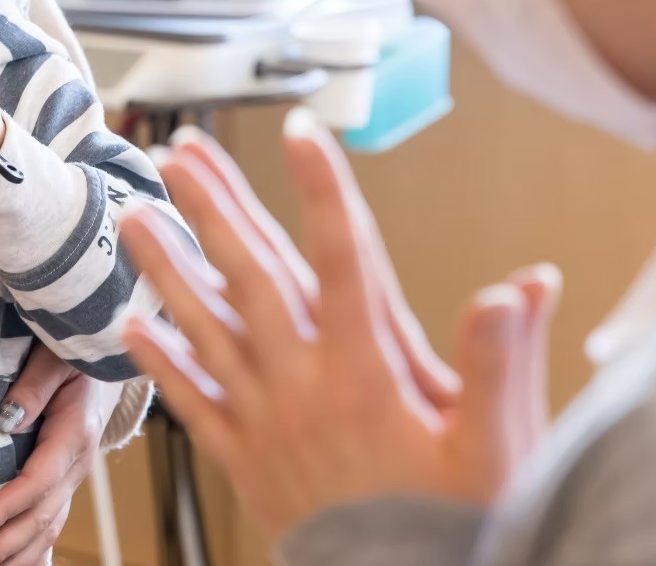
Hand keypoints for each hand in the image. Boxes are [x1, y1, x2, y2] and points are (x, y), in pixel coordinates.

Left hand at [0, 345, 116, 565]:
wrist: (104, 355)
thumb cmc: (73, 351)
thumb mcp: (56, 356)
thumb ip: (34, 384)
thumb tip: (7, 419)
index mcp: (75, 434)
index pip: (38, 481)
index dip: (6, 507)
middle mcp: (76, 464)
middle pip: (42, 516)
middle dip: (3, 546)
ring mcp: (72, 476)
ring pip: (48, 528)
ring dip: (14, 556)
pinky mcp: (63, 480)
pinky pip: (50, 523)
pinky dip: (33, 551)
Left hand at [118, 119, 559, 544]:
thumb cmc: (459, 530)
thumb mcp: (499, 449)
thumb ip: (502, 363)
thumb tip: (523, 284)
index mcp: (370, 372)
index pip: (345, 259)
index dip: (324, 190)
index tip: (302, 130)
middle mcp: (308, 386)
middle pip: (255, 278)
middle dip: (217, 208)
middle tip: (182, 152)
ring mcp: (267, 422)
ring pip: (208, 328)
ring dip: (170, 268)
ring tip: (137, 216)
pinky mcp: (245, 461)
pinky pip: (194, 405)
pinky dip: (162, 365)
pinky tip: (132, 326)